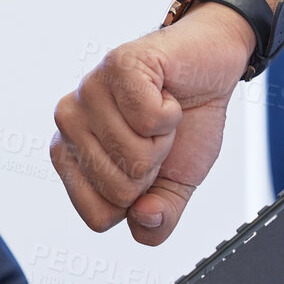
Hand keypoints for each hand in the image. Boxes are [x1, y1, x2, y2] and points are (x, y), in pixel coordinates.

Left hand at [53, 0, 283, 244]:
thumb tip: (144, 219)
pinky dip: (171, 113)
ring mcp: (88, 91)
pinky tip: (167, 95)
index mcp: (73, 156)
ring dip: (163, 139)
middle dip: (154, 169)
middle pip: (117, 190)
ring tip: (161, 113)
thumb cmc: (186, 122)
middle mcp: (69, 124)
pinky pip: (147, 118)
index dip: (138, 201)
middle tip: (157, 136)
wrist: (213, 68)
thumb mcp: (177, 184)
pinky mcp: (117, 64)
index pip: (98, 215)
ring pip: (132, 156)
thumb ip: (158, 219)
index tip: (148, 169)